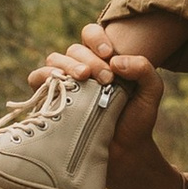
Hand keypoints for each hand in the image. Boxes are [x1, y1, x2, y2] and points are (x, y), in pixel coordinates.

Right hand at [29, 28, 163, 160]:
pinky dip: (44, 77)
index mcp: (102, 60)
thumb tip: (115, 60)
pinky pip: (37, 79)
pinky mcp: (50, 100)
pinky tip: (59, 85)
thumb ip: (144, 69)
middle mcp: (81, 69)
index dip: (97, 38)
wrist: (124, 154)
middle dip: (90, 59)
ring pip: (54, 60)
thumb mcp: (150, 92)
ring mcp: (64, 84)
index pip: (91, 35)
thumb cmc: (136, 121)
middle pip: (74, 49)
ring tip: (82, 79)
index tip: (109, 54)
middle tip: (106, 79)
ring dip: (67, 65)